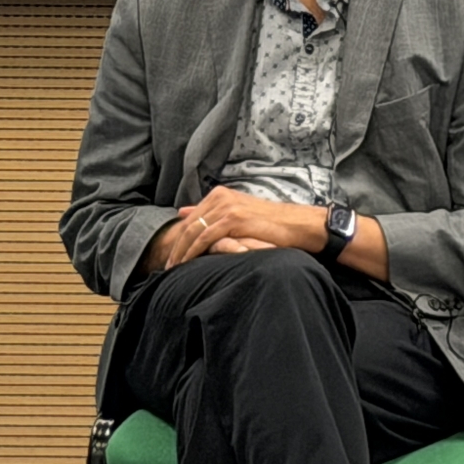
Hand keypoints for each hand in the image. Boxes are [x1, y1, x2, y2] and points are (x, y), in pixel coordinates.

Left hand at [160, 186, 327, 268]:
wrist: (298, 225)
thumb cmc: (271, 224)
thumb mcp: (238, 214)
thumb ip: (211, 212)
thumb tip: (183, 212)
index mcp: (220, 195)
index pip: (190, 218)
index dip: (178, 238)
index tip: (169, 255)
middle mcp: (220, 197)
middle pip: (188, 225)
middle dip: (175, 247)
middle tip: (165, 266)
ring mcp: (226, 207)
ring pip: (193, 231)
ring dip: (181, 252)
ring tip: (173, 269)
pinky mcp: (233, 219)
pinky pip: (205, 238)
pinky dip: (193, 251)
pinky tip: (187, 263)